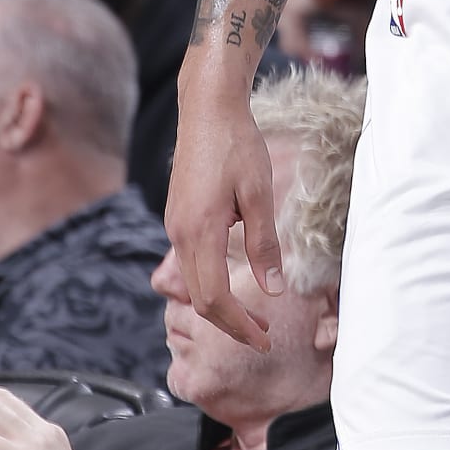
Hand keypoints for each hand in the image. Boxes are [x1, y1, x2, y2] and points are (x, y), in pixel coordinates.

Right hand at [166, 74, 281, 347]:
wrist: (206, 109)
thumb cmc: (237, 145)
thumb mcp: (259, 195)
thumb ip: (264, 245)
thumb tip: (274, 290)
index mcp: (201, 232)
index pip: (213, 299)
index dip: (238, 326)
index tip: (262, 340)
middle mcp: (180, 234)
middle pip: (199, 299)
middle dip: (230, 324)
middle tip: (263, 336)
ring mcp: (175, 226)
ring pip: (193, 283)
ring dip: (221, 306)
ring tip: (254, 315)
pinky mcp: (178, 218)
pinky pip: (191, 263)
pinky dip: (211, 284)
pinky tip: (235, 283)